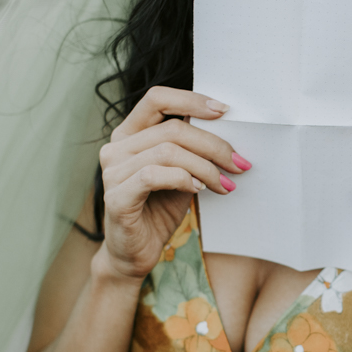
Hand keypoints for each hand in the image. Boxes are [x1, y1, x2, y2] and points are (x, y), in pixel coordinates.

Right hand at [98, 87, 249, 280]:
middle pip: (172, 128)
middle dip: (213, 145)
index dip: (191, 100)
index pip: (157, 99)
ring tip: (224, 183)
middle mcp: (116, 147)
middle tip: (239, 163)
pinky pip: (153, 175)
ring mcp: (112, 171)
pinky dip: (183, 179)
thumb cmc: (159, 210)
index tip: (224, 111)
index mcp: (130, 133)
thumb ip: (192, 150)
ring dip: (205, 166)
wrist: (135, 253)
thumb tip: (229, 133)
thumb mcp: (181, 173)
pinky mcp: (116, 197)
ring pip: (168, 151)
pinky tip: (199, 189)